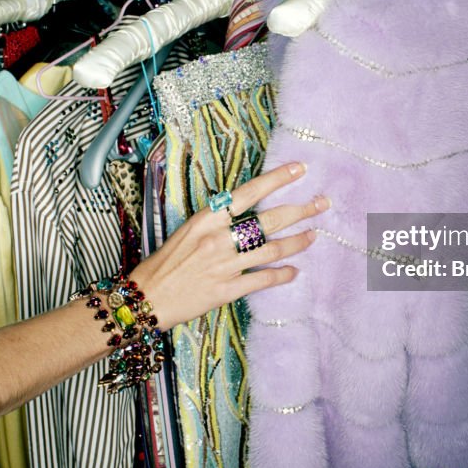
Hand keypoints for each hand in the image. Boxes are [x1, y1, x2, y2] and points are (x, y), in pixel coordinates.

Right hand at [130, 161, 327, 329]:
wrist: (144, 298)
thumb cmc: (163, 263)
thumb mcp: (187, 231)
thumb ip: (215, 221)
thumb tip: (244, 213)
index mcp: (206, 219)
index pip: (248, 193)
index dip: (277, 180)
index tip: (299, 169)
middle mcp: (218, 239)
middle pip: (268, 220)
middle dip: (301, 210)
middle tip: (323, 203)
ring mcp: (224, 266)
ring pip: (271, 250)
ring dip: (297, 242)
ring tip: (314, 235)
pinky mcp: (226, 291)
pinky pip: (262, 280)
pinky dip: (282, 275)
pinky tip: (295, 271)